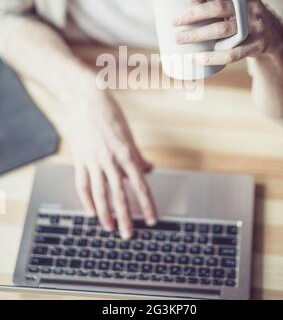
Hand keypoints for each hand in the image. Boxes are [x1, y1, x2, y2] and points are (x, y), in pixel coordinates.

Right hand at [65, 84, 156, 239]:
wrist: (84, 99)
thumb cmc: (109, 113)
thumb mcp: (128, 133)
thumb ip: (137, 154)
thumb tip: (148, 169)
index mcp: (125, 152)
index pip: (139, 185)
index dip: (147, 204)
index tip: (152, 218)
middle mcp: (109, 159)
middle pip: (119, 195)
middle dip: (125, 217)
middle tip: (129, 234)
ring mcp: (92, 160)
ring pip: (100, 194)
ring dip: (106, 213)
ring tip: (110, 228)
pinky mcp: (79, 159)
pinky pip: (82, 184)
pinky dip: (87, 200)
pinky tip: (91, 211)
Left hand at [172, 0, 281, 64]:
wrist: (271, 35)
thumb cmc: (241, 15)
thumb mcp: (236, 0)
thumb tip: (171, 0)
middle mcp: (252, 6)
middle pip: (219, 8)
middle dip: (193, 15)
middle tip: (173, 21)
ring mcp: (255, 26)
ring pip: (222, 30)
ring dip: (197, 35)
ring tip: (178, 39)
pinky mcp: (256, 45)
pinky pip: (232, 53)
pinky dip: (212, 57)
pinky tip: (195, 58)